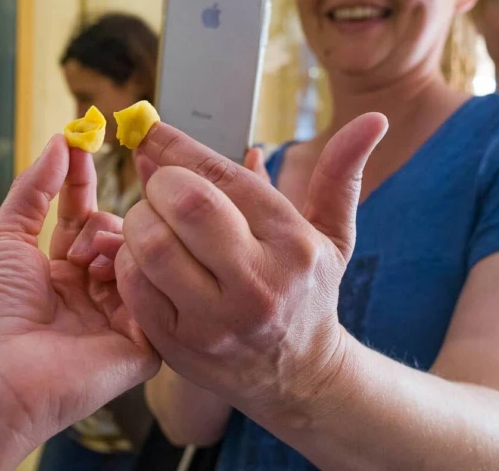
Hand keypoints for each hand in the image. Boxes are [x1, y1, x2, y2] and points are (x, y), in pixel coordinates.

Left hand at [0, 134, 160, 442]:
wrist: (0, 372)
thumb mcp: (6, 237)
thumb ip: (33, 188)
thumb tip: (59, 141)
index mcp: (60, 271)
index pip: (83, 214)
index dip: (84, 180)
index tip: (87, 140)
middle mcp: (92, 291)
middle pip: (115, 232)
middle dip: (99, 226)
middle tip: (77, 246)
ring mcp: (119, 317)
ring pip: (139, 257)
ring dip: (114, 249)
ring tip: (89, 266)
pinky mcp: (143, 344)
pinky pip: (159, 296)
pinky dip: (139, 276)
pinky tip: (114, 277)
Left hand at [113, 116, 386, 426]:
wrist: (300, 379)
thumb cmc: (308, 292)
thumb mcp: (331, 236)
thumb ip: (338, 175)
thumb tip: (372, 119)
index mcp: (292, 244)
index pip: (223, 177)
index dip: (177, 145)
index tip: (149, 130)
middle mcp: (258, 282)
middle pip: (185, 205)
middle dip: (159, 183)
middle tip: (157, 185)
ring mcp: (216, 319)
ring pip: (152, 246)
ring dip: (137, 220)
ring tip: (148, 219)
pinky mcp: (180, 345)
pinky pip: (135, 286)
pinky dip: (127, 260)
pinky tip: (141, 255)